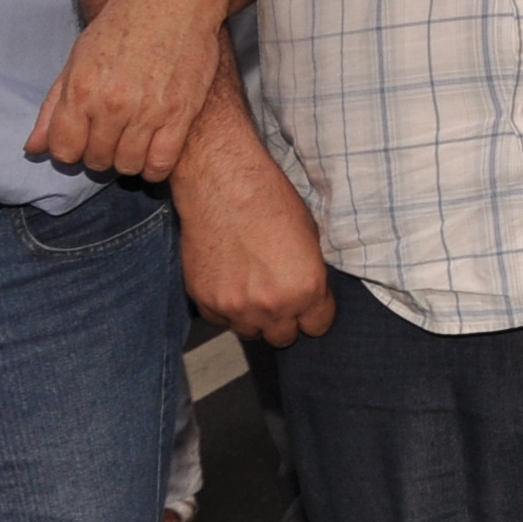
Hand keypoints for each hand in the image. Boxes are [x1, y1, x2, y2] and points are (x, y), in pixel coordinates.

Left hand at [26, 0, 226, 182]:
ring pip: (128, 165)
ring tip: (132, 141)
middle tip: (110, 135)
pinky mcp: (182, 112)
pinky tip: (153, 154)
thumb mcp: (78, 59)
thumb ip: (54, 107)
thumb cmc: (123, 24)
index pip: (63, 150)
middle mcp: (112, 103)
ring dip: (126, 160)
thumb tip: (33, 148)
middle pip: (96, 160)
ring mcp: (148, 110)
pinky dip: (154, 168)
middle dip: (99, 153)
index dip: (70, 149)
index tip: (82, 139)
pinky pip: (162, 163)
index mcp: (81, 89)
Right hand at [179, 148, 332, 345]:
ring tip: (252, 286)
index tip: (308, 302)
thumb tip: (309, 296)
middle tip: (279, 295)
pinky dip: (226, 307)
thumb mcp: (309, 237)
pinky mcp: (205, 302)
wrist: (221, 184)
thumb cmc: (269, 201)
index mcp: (306, 289)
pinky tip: (229, 280)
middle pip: (283, 337)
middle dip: (285, 319)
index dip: (314, 312)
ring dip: (254, 316)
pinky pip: (221, 320)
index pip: (317, 326)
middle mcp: (272, 305)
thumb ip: (310, 276)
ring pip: (250, 331)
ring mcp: (235, 307)